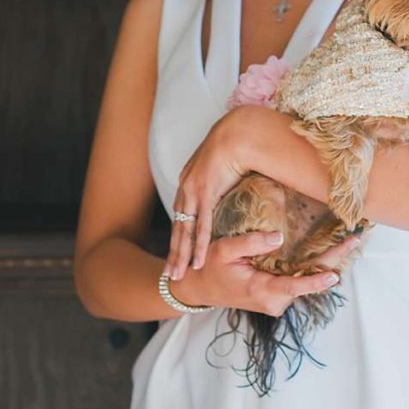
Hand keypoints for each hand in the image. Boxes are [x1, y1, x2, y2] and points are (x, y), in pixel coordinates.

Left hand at [165, 108, 248, 279]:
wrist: (239, 133)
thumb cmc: (238, 145)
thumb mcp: (227, 167)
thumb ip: (226, 180)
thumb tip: (235, 187)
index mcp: (189, 181)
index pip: (181, 216)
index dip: (178, 236)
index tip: (175, 253)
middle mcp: (186, 189)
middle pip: (178, 228)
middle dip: (173, 253)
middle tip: (169, 274)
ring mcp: (194, 192)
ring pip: (185, 232)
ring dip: (181, 256)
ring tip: (176, 275)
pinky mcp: (206, 195)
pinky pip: (202, 227)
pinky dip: (199, 246)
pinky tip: (197, 262)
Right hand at [173, 229, 362, 316]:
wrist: (199, 288)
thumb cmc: (209, 268)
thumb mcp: (224, 250)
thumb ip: (251, 243)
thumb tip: (279, 238)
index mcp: (262, 291)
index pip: (294, 287)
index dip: (315, 281)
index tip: (334, 275)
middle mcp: (274, 300)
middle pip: (309, 280)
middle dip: (333, 261)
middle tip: (355, 239)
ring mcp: (277, 299)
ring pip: (307, 280)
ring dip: (327, 261)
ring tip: (349, 239)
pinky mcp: (278, 294)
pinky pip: (301, 279)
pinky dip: (316, 265)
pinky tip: (333, 249)